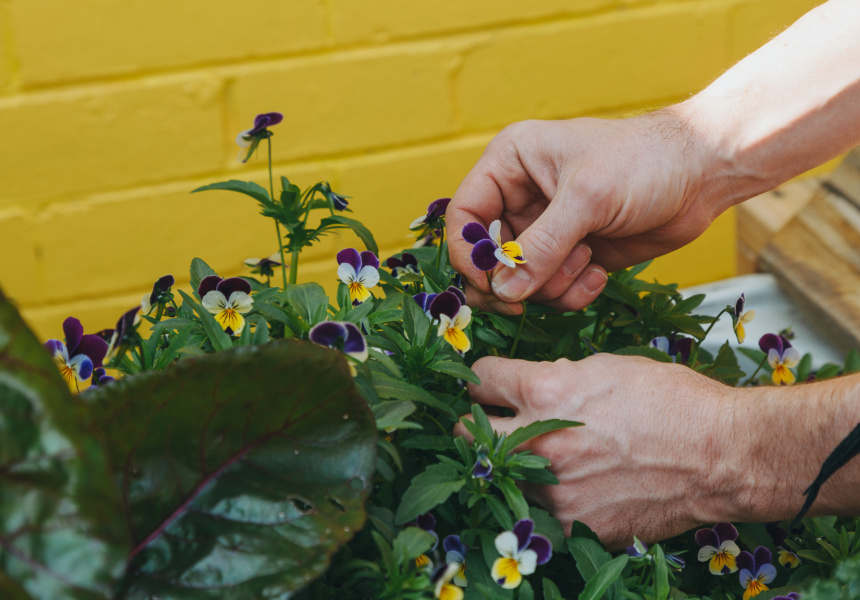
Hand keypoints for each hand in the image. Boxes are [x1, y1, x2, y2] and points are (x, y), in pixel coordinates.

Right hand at [447, 110, 726, 313]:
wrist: (703, 174)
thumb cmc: (644, 161)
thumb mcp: (587, 198)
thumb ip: (541, 247)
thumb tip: (502, 290)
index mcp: (509, 165)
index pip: (464, 217)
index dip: (469, 254)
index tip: (489, 283)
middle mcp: (520, 198)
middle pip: (487, 257)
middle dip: (513, 279)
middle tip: (526, 300)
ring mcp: (546, 229)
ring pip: (520, 280)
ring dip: (550, 284)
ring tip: (586, 262)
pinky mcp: (571, 254)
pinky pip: (551, 290)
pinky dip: (571, 292)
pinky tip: (599, 273)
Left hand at [455, 354, 740, 549]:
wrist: (723, 456)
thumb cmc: (673, 401)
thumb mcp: (607, 367)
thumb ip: (558, 376)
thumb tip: (532, 386)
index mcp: (545, 392)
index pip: (479, 379)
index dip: (480, 377)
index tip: (485, 383)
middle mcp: (540, 441)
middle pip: (467, 433)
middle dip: (474, 422)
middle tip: (490, 421)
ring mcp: (554, 490)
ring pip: (502, 475)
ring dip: (513, 463)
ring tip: (547, 455)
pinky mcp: (574, 524)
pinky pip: (541, 510)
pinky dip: (548, 496)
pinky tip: (574, 484)